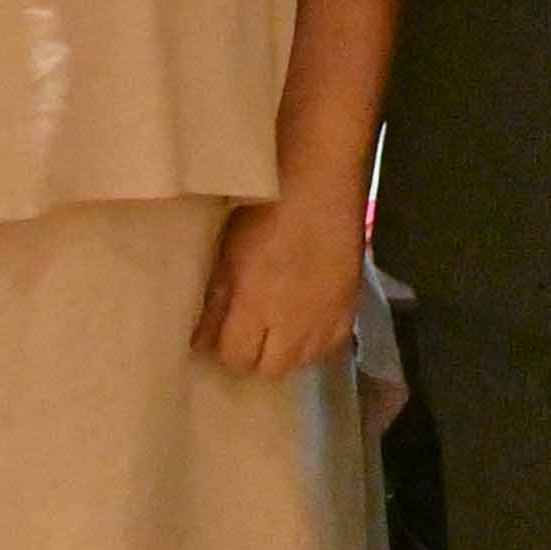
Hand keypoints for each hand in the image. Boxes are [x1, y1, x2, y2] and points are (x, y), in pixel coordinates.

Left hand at [200, 186, 367, 381]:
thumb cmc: (264, 206)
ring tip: (273, 333)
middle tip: (241, 337)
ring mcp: (326, 316)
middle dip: (250, 359)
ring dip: (282, 355)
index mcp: (256, 304)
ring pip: (301, 363)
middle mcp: (294, 321)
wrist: (321, 180)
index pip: (235, 357)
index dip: (221, 351)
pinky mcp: (350, 306)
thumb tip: (200, 339)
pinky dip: (314, 345)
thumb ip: (216, 300)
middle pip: (268, 369)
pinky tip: (304, 327)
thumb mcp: (227, 251)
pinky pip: (331, 347)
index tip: (212, 338)